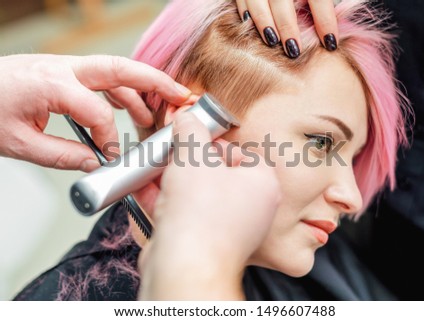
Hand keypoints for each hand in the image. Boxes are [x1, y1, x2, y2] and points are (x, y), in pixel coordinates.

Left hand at [0, 54, 191, 170]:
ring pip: (113, 70)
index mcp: (52, 85)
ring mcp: (62, 65)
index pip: (98, 114)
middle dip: (155, 81)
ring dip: (140, 88)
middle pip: (121, 69)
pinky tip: (127, 105)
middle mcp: (62, 68)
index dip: (110, 139)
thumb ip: (63, 156)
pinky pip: (99, 76)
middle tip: (180, 96)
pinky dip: (119, 89)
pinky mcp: (61, 70)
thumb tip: (95, 166)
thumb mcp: (19, 143)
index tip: (111, 157)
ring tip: (155, 112)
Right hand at [138, 112, 280, 299]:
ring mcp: (227, 228)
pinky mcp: (204, 242)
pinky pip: (184, 214)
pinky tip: (144, 189)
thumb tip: (187, 118)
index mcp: (262, 184)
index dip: (214, 143)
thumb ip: (190, 130)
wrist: (184, 267)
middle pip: (216, 174)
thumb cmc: (201, 216)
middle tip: (170, 151)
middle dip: (186, 162)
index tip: (194, 137)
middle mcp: (250, 209)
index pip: (242, 153)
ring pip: (197, 195)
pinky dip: (165, 201)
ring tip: (152, 167)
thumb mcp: (193, 156)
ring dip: (171, 180)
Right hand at [236, 0, 338, 56]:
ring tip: (272, 42)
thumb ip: (323, 5)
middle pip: (282, 1)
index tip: (330, 42)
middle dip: (288, 26)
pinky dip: (246, 12)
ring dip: (264, 23)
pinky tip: (250, 26)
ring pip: (258, 1)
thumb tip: (332, 33)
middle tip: (295, 51)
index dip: (325, 20)